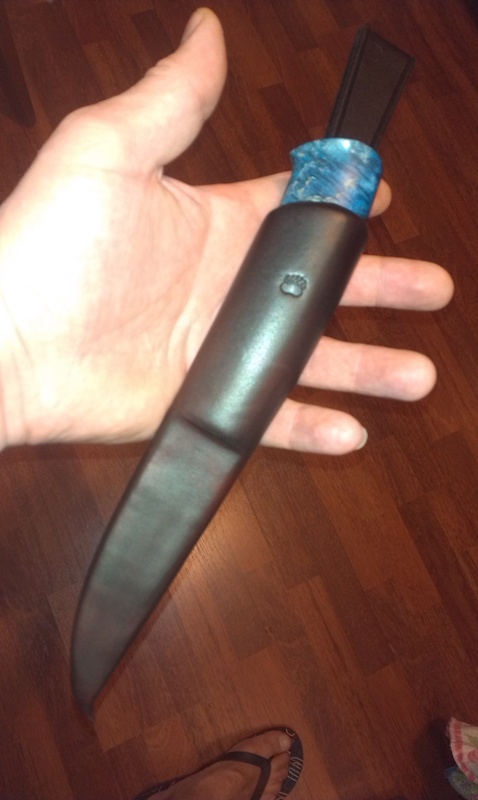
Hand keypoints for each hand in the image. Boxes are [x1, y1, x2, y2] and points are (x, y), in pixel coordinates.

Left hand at [0, 9, 452, 453]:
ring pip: (313, 360)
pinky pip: (272, 419)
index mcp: (216, 224)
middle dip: (383, 288)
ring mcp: (220, 349)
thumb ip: (172, 100)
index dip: (344, 205)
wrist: (8, 345)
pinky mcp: (205, 401)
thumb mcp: (110, 152)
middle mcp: (228, 287)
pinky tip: (354, 432)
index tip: (389, 199)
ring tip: (418, 374)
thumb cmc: (47, 245)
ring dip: (369, 367)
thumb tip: (206, 31)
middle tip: (432, 289)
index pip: (297, 211)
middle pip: (324, 288)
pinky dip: (313, 429)